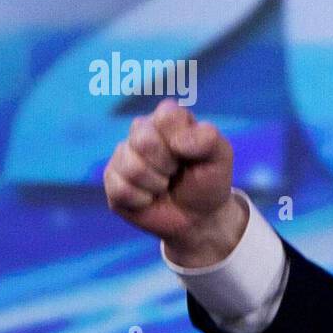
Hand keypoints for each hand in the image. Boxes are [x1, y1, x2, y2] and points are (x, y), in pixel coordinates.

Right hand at [103, 98, 245, 265]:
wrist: (199, 217)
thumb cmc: (208, 181)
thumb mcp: (220, 157)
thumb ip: (208, 139)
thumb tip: (177, 142)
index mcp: (168, 118)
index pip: (166, 116)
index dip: (182, 141)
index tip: (192, 155)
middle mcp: (142, 131)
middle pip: (143, 140)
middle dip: (167, 164)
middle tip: (176, 172)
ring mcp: (123, 155)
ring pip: (132, 167)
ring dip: (156, 184)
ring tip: (165, 185)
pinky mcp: (112, 181)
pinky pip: (121, 189)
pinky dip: (143, 200)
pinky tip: (150, 198)